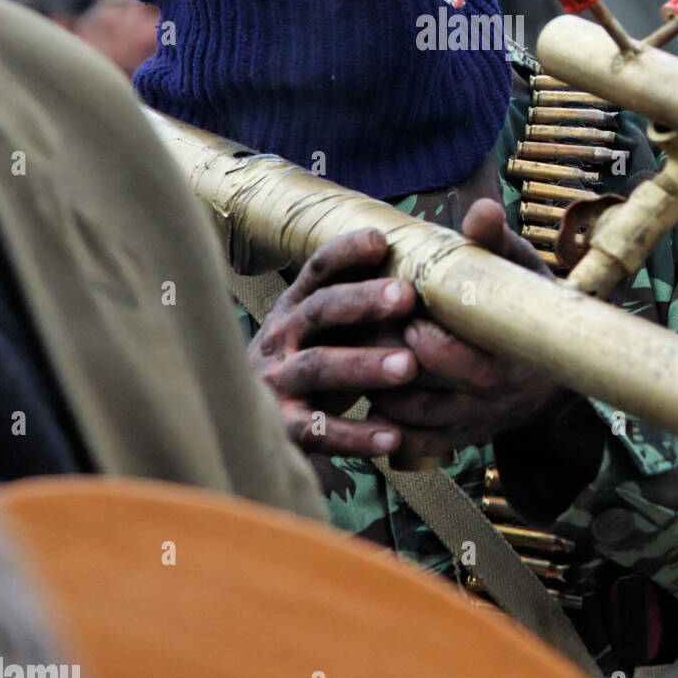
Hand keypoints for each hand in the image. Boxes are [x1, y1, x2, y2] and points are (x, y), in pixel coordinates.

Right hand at [248, 228, 418, 457]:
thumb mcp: (327, 327)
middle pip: (319, 310)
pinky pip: (317, 431)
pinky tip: (392, 437)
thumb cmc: (310, 361)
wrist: (246, 419)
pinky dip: (354, 436)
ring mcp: (275, 380)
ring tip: (408, 366)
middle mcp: (281, 336)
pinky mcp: (281, 427)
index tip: (381, 241)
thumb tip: (432, 278)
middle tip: (406, 296)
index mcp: (295, 305)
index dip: (346, 252)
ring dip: (362, 364)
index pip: (318, 269)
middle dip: (361, 301)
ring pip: (317, 366)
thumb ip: (363, 304)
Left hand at [367, 198, 560, 461]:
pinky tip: (368, 398)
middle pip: (428, 396)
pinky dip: (387, 428)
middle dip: (390, 365)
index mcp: (512, 357)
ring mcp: (475, 422)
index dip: (424, 339)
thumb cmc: (527, 302)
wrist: (555, 360)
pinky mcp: (461, 438)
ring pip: (414, 423)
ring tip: (359, 358)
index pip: (458, 360)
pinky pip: (416, 445)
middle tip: (368, 334)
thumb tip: (482, 209)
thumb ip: (495, 243)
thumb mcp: (519, 269)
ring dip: (381, 394)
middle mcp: (494, 398)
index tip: (403, 311)